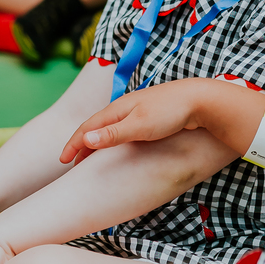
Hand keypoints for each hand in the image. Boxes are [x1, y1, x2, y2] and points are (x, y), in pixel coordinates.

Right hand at [60, 81, 208, 163]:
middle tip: (73, 163)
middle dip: (82, 143)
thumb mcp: (140, 125)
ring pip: (110, 128)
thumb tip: (85, 139)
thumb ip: (113, 134)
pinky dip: (113, 140)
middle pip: (96, 126)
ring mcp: (138, 111)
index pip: (88, 127)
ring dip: (97, 142)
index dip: (74, 143)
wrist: (201, 100)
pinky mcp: (151, 117)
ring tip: (91, 157)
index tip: (63, 160)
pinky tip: (119, 147)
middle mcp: (125, 107)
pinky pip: (123, 130)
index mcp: (118, 108)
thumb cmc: (171, 112)